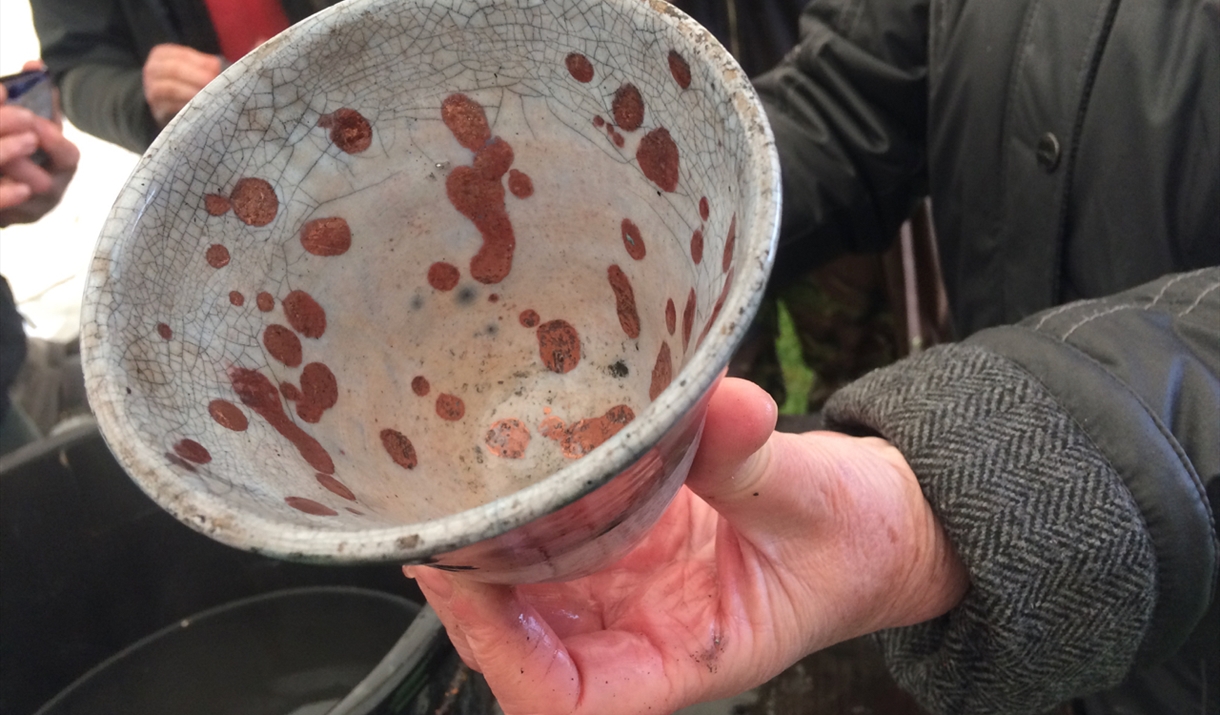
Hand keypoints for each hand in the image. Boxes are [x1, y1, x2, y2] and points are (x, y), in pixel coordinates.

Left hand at [0, 61, 79, 225]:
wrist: (14, 179)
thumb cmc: (27, 142)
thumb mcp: (35, 118)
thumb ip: (37, 95)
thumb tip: (34, 64)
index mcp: (62, 165)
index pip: (67, 156)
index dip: (52, 142)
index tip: (35, 124)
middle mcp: (51, 191)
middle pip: (42, 184)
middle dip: (21, 163)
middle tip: (8, 143)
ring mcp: (29, 210)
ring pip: (19, 201)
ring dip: (5, 178)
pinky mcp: (9, 219)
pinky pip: (4, 209)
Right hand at [142, 44, 221, 126]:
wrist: (169, 104)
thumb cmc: (188, 82)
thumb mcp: (194, 68)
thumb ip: (206, 65)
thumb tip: (217, 66)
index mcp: (162, 54)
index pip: (181, 55)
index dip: (200, 61)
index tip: (217, 68)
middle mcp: (152, 69)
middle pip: (174, 69)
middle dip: (196, 76)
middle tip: (213, 82)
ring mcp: (151, 89)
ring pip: (170, 88)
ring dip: (192, 92)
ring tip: (209, 95)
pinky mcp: (157, 109)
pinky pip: (170, 107)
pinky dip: (186, 106)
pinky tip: (201, 107)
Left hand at [408, 378, 968, 713]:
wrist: (871, 523)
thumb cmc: (854, 539)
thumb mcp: (814, 499)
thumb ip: (757, 462)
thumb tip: (725, 406)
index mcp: (684, 653)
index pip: (571, 699)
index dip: (505, 657)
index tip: (465, 588)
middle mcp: (639, 630)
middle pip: (524, 647)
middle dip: (469, 597)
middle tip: (435, 524)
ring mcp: (624, 587)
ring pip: (527, 594)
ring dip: (484, 555)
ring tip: (447, 496)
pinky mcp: (625, 539)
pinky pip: (554, 538)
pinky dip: (521, 512)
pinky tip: (501, 467)